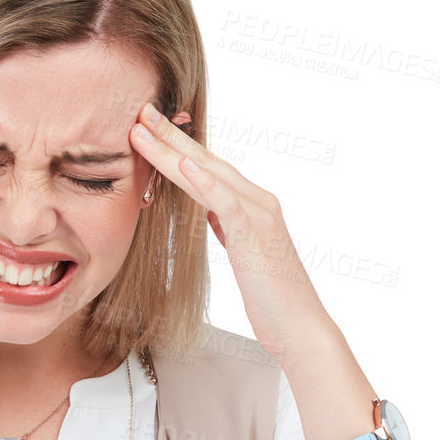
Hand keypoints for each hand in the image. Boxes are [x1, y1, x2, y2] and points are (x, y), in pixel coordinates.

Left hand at [129, 102, 330, 363]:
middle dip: (171, 136)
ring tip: (144, 130)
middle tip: (139, 111)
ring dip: (174, 151)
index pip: (209, 169)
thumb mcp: (244, 256)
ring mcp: (259, 215)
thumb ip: (229, 228)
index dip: (178, 147)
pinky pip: (227, 203)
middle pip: (207, 161)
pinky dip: (206, 182)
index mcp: (251, 206)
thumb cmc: (272, 299)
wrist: (300, 328)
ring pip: (211, 174)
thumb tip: (211, 212)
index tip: (148, 129)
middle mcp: (257, 202)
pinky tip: (185, 164)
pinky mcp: (256, 236)